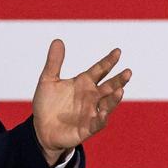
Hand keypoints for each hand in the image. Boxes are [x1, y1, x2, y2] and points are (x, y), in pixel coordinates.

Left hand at [32, 39, 131, 164]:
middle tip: (127, 72)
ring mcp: (92, 111)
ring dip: (114, 98)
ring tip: (120, 90)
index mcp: (83, 83)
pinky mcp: (88, 127)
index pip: (100, 70)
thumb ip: (54, 62)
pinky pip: (97, 122)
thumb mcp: (47, 80)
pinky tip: (102, 112)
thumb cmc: (47, 103)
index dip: (108, 61)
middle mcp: (91, 96)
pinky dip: (101, 117)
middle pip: (109, 86)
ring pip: (107, 104)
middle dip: (119, 80)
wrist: (40, 127)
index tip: (117, 51)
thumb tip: (58, 40)